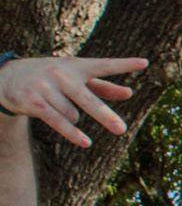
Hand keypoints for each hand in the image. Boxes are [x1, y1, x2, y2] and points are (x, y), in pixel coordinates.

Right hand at [0, 56, 146, 145]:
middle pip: (88, 98)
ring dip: (71, 117)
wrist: (7, 76)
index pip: (103, 65)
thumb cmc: (51, 77)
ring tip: (56, 105)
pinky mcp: (34, 102)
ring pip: (72, 114)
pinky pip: (58, 121)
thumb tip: (129, 92)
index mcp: (76, 66)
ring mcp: (46, 87)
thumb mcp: (76, 78)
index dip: (123, 64)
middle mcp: (61, 73)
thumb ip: (103, 86)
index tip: (145, 63)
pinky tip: (86, 142)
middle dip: (104, 115)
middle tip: (122, 130)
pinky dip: (72, 133)